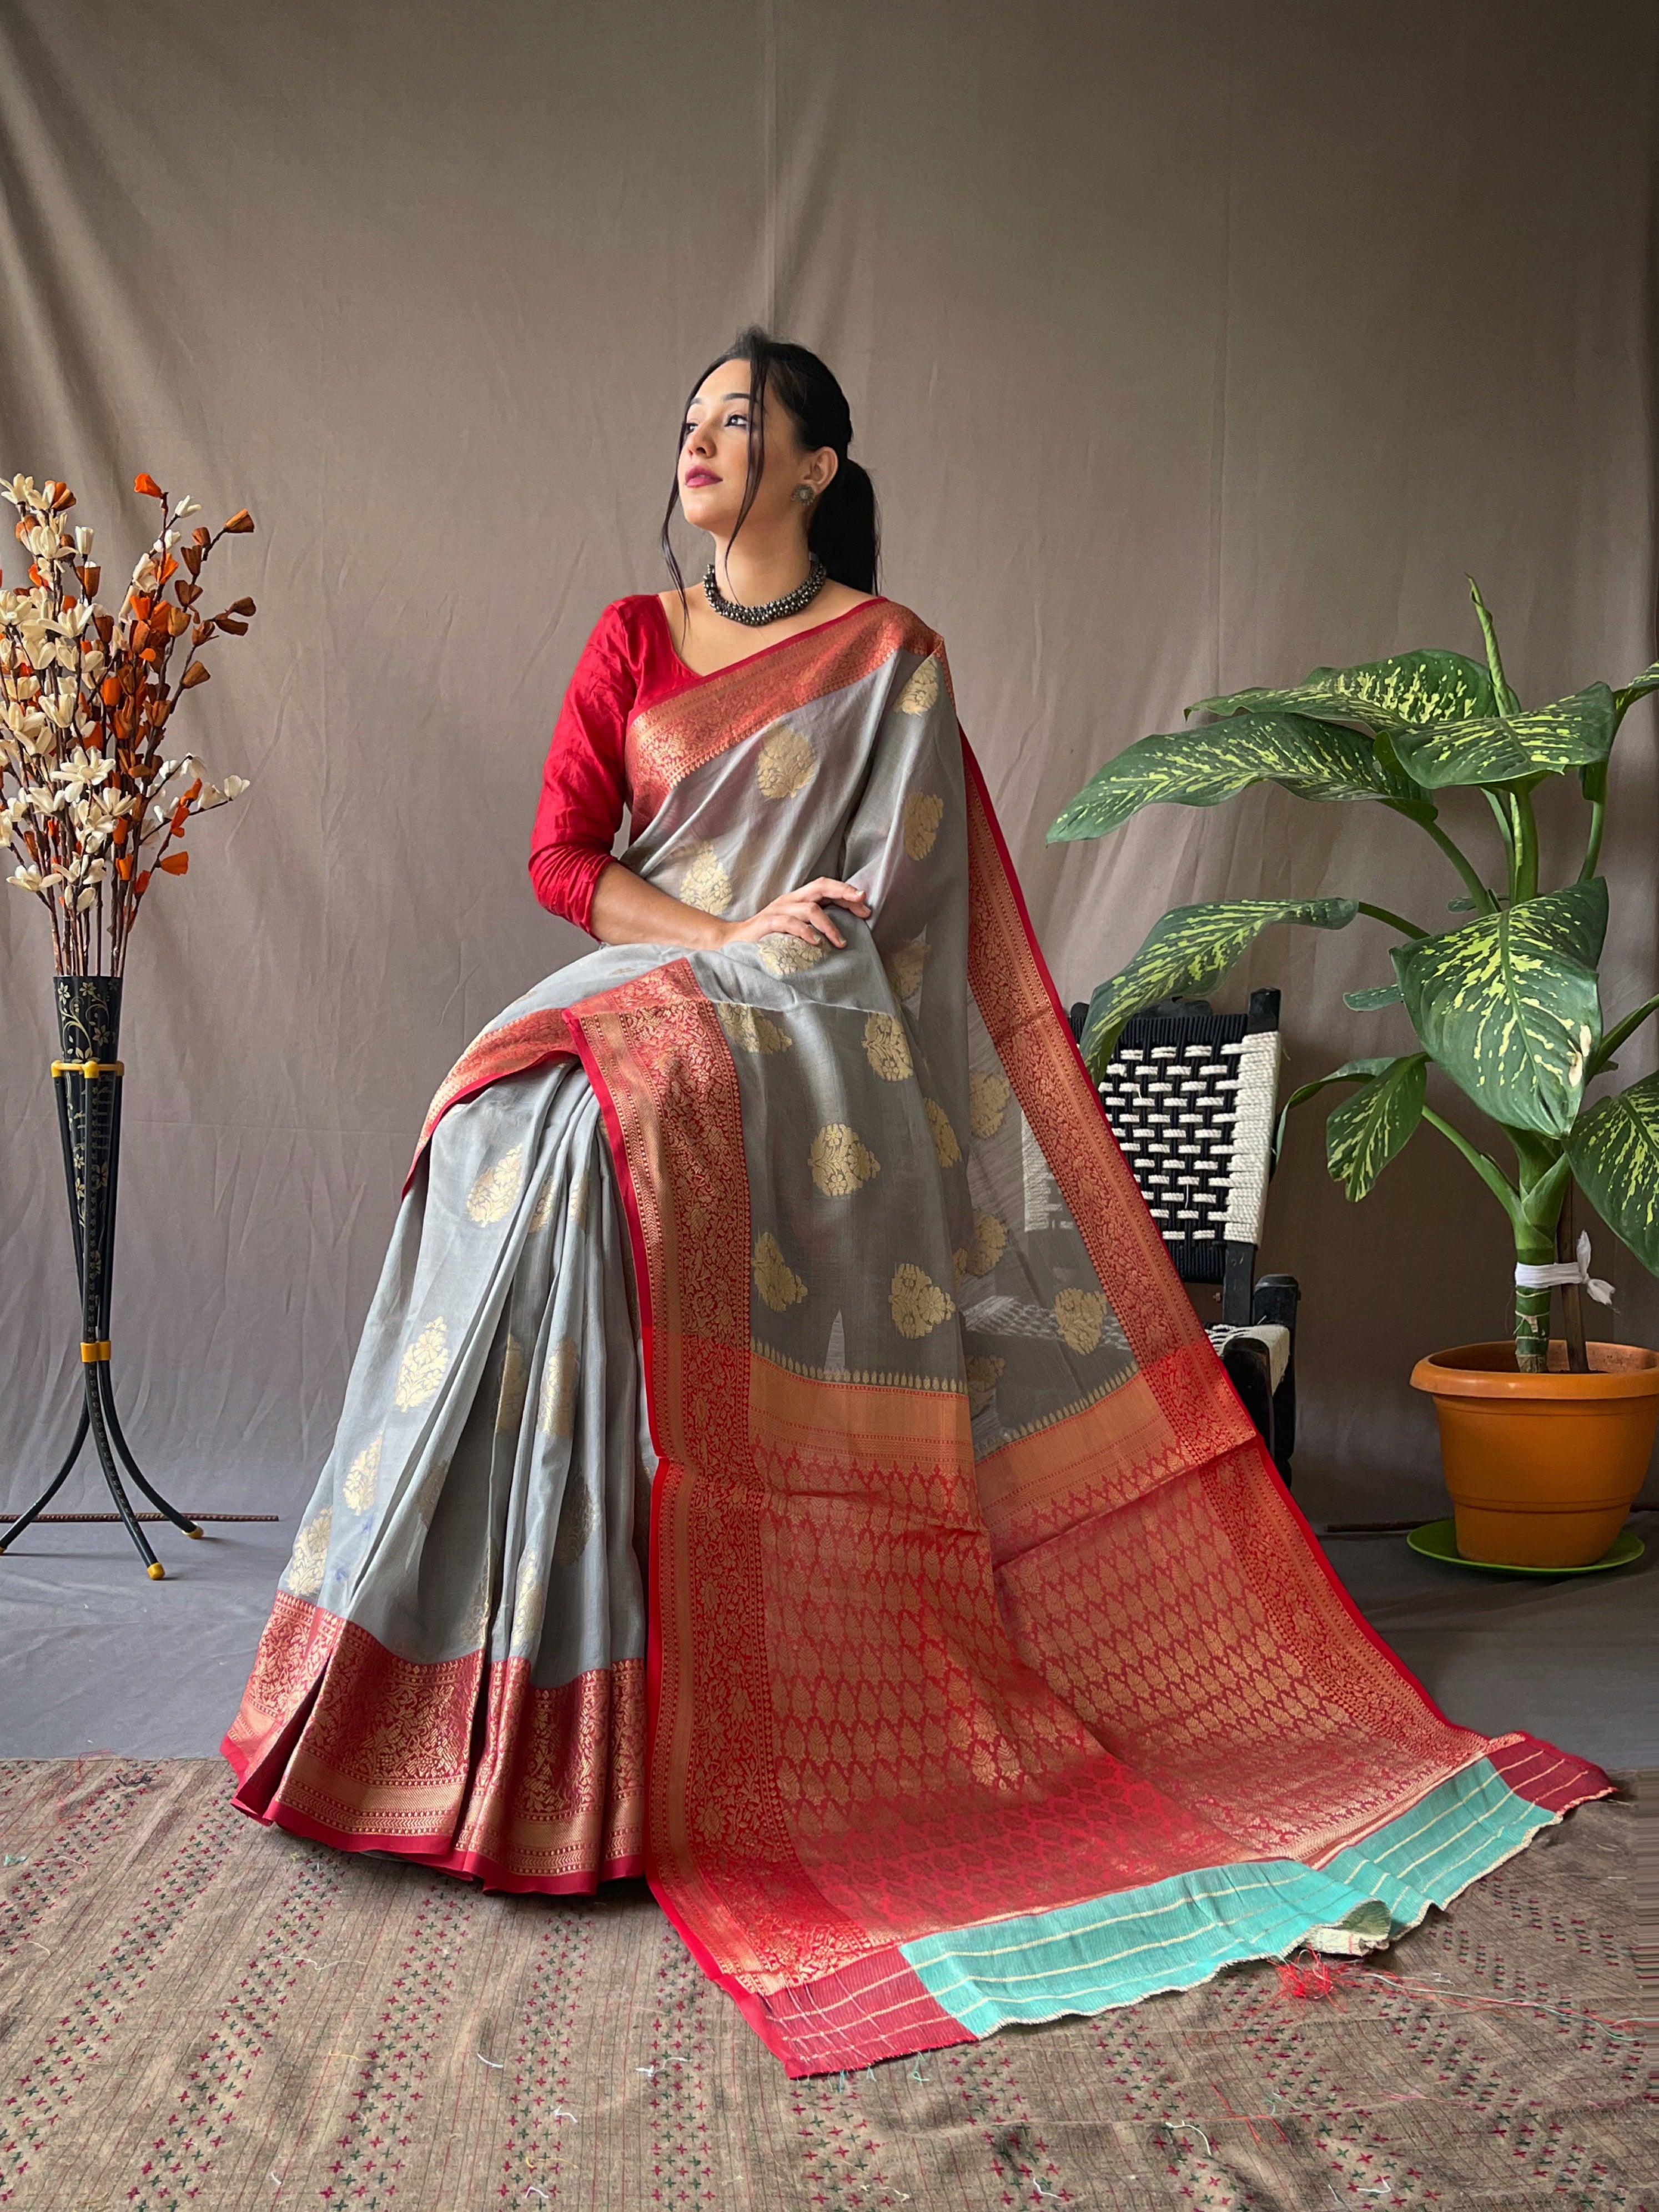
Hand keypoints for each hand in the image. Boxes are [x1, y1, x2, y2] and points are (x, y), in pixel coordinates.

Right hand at [722, 877, 871, 951]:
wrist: (734, 942)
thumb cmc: (769, 938)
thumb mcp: (795, 928)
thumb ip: (814, 925)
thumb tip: (843, 932)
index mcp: (798, 899)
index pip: (826, 888)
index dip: (847, 893)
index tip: (866, 905)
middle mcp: (790, 900)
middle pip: (820, 886)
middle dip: (844, 893)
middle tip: (862, 904)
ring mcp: (778, 910)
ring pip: (809, 908)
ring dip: (829, 925)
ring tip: (840, 942)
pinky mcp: (767, 924)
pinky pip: (789, 923)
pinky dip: (805, 932)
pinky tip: (816, 943)